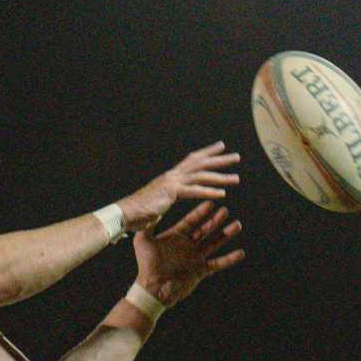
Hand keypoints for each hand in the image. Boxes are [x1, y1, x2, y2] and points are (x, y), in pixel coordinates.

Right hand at [116, 142, 240, 231]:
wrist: (124, 213)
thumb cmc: (137, 211)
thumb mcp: (156, 202)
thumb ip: (164, 199)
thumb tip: (166, 201)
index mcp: (169, 177)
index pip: (192, 160)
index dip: (207, 152)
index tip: (221, 147)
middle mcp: (172, 175)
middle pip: (200, 163)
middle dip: (220, 160)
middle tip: (236, 157)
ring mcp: (172, 182)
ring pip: (201, 176)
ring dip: (220, 177)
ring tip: (236, 178)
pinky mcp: (171, 193)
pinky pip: (194, 191)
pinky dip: (208, 192)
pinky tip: (222, 194)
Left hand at [133, 203, 244, 305]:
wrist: (153, 288)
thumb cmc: (146, 265)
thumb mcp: (143, 242)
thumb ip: (148, 226)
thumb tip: (151, 210)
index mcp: (176, 236)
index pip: (191, 221)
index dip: (200, 212)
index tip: (210, 202)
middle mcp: (188, 245)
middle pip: (205, 229)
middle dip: (215, 220)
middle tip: (225, 210)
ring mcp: (196, 257)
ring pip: (214, 243)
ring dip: (226, 234)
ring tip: (237, 224)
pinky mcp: (201, 270)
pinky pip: (218, 263)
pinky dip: (230, 259)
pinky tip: (241, 252)